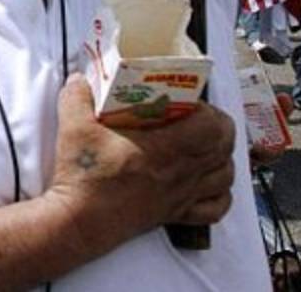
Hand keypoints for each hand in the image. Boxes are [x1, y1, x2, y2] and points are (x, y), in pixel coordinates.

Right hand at [46, 75, 234, 249]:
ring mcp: (181, 195)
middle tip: (199, 117)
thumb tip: (79, 79)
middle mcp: (180, 173)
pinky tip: (207, 183)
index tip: (188, 102)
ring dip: (223, 156)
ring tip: (205, 145)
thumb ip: (77, 97)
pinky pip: (215, 208)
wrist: (79, 220)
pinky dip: (220, 194)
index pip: (211, 127)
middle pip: (225, 147)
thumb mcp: (74, 127)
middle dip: (219, 126)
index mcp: (163, 149)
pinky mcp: (174, 213)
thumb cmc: (82, 178)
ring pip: (226, 175)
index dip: (208, 109)